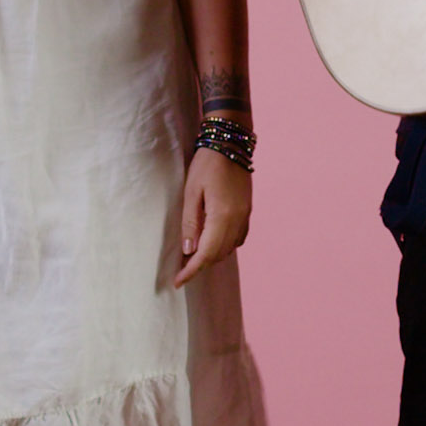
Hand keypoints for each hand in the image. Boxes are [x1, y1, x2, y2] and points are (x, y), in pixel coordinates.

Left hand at [173, 146, 250, 286]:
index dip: (191, 271)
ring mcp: (245, 216)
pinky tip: (212, 242)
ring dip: (212, 256)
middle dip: (200, 265)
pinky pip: (238, 238)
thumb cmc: (206, 164)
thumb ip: (191, 223)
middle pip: (218, 255)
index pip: (206, 254)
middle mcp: (237, 220)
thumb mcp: (192, 192)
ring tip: (193, 256)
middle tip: (181, 268)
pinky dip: (224, 246)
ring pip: (229, 248)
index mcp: (222, 217)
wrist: (230, 143)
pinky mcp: (247, 211)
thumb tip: (189, 250)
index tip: (178, 282)